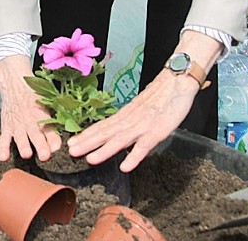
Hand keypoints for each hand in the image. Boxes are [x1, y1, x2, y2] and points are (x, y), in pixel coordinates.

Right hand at [0, 55, 61, 161]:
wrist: (14, 84)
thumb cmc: (33, 96)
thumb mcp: (46, 103)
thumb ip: (56, 118)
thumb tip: (70, 129)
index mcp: (42, 115)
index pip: (49, 129)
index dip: (54, 139)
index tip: (58, 149)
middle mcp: (30, 121)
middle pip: (36, 135)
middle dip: (41, 146)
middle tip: (45, 156)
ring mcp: (17, 125)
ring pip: (20, 137)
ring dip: (23, 146)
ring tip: (27, 154)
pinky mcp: (6, 127)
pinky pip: (3, 138)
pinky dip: (3, 148)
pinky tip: (4, 157)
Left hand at [66, 69, 198, 171]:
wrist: (176, 81)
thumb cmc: (160, 95)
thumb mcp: (139, 108)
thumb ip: (128, 120)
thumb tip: (116, 130)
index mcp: (125, 114)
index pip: (102, 126)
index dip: (86, 135)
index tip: (71, 142)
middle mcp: (130, 120)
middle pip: (105, 133)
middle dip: (87, 143)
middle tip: (70, 151)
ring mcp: (142, 126)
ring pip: (120, 139)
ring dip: (104, 150)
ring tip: (90, 159)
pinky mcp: (157, 131)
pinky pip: (144, 146)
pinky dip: (134, 156)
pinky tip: (125, 166)